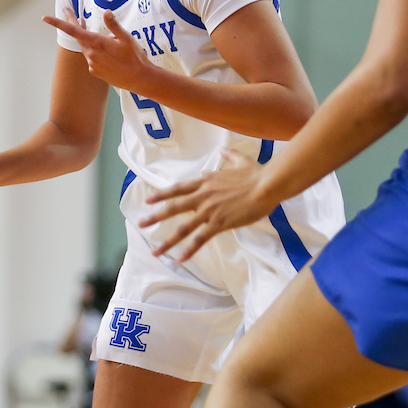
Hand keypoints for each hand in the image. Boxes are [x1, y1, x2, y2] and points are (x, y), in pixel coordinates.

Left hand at [43, 8, 152, 93]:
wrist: (139, 79)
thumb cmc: (135, 57)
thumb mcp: (126, 37)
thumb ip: (113, 25)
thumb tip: (106, 12)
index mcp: (97, 43)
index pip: (72, 31)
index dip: (58, 23)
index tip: (45, 18)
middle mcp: (91, 54)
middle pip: (78, 37)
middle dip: (74, 25)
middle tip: (72, 14)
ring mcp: (92, 64)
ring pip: (85, 47)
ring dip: (86, 38)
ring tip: (90, 29)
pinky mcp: (95, 72)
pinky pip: (91, 58)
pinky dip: (94, 51)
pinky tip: (105, 51)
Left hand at [140, 149, 277, 260]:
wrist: (266, 185)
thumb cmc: (257, 174)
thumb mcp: (241, 160)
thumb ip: (229, 156)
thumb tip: (223, 150)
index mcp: (206, 182)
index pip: (179, 188)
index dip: (162, 194)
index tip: (148, 199)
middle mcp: (203, 196)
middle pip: (174, 207)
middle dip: (155, 216)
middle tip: (140, 223)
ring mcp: (209, 210)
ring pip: (183, 228)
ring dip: (167, 240)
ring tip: (155, 250)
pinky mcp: (219, 223)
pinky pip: (200, 239)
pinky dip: (190, 250)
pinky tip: (181, 258)